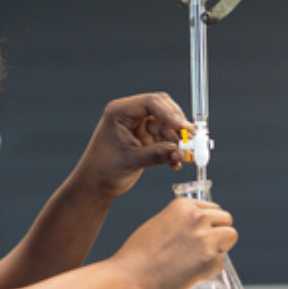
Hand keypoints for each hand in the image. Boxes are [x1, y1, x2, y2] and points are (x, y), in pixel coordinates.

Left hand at [70, 92, 193, 199]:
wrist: (96, 185)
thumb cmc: (103, 169)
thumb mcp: (131, 161)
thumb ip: (157, 155)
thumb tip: (180, 152)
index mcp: (120, 112)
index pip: (151, 103)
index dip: (171, 114)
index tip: (185, 128)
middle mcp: (131, 115)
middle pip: (163, 110)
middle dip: (178, 126)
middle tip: (192, 140)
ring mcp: (139, 126)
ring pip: (167, 126)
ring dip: (178, 141)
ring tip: (185, 156)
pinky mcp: (146, 138)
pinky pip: (166, 139)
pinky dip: (173, 150)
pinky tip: (175, 163)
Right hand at [110, 198, 237, 288]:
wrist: (128, 279)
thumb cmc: (137, 257)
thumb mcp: (158, 225)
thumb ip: (180, 222)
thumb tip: (196, 229)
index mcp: (183, 205)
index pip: (212, 208)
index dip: (207, 224)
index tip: (196, 237)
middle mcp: (197, 217)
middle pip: (226, 220)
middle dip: (218, 234)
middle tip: (200, 251)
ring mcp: (205, 238)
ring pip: (231, 236)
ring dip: (220, 249)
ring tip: (198, 261)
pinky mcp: (210, 260)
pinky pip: (221, 263)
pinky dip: (209, 271)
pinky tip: (190, 275)